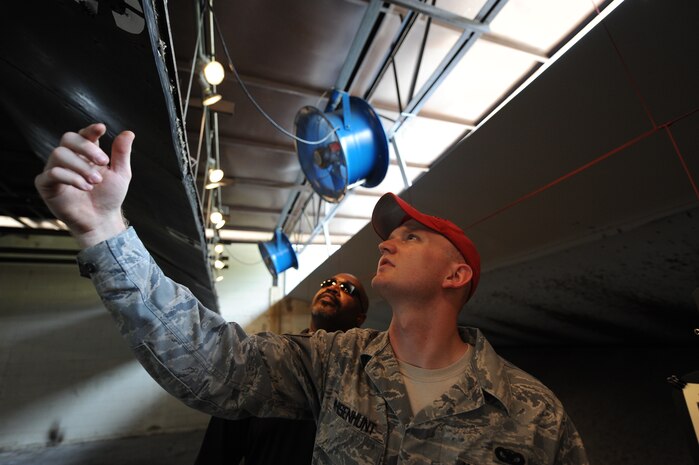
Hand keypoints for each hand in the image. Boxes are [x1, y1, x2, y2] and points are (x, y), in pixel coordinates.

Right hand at [35, 123, 134, 247]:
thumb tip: (128, 133)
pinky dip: (71, 178)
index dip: (90, 129)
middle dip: (87, 147)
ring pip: (59, 154)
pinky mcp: (46, 185)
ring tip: (96, 181)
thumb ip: (122, 154)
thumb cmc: (109, 197)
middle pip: (68, 138)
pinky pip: (52, 173)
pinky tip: (86, 187)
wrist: (102, 220)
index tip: (101, 128)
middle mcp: (68, 159)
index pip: (83, 135)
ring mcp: (55, 170)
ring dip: (81, 166)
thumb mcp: (120, 174)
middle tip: (104, 161)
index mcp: (85, 154)